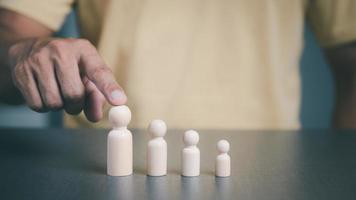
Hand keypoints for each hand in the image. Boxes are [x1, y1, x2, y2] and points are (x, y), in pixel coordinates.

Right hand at [8, 38, 126, 121]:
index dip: (109, 88)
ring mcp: (38, 60)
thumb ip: (96, 96)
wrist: (32, 49)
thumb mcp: (87, 74)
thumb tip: (96, 117)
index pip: (99, 72)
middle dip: (76, 105)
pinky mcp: (21, 72)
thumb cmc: (68, 65)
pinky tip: (44, 92)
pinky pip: (37, 105)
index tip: (119, 101)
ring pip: (54, 103)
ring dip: (60, 106)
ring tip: (58, 92)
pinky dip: (44, 106)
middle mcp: (60, 51)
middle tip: (74, 100)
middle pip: (74, 95)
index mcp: (83, 50)